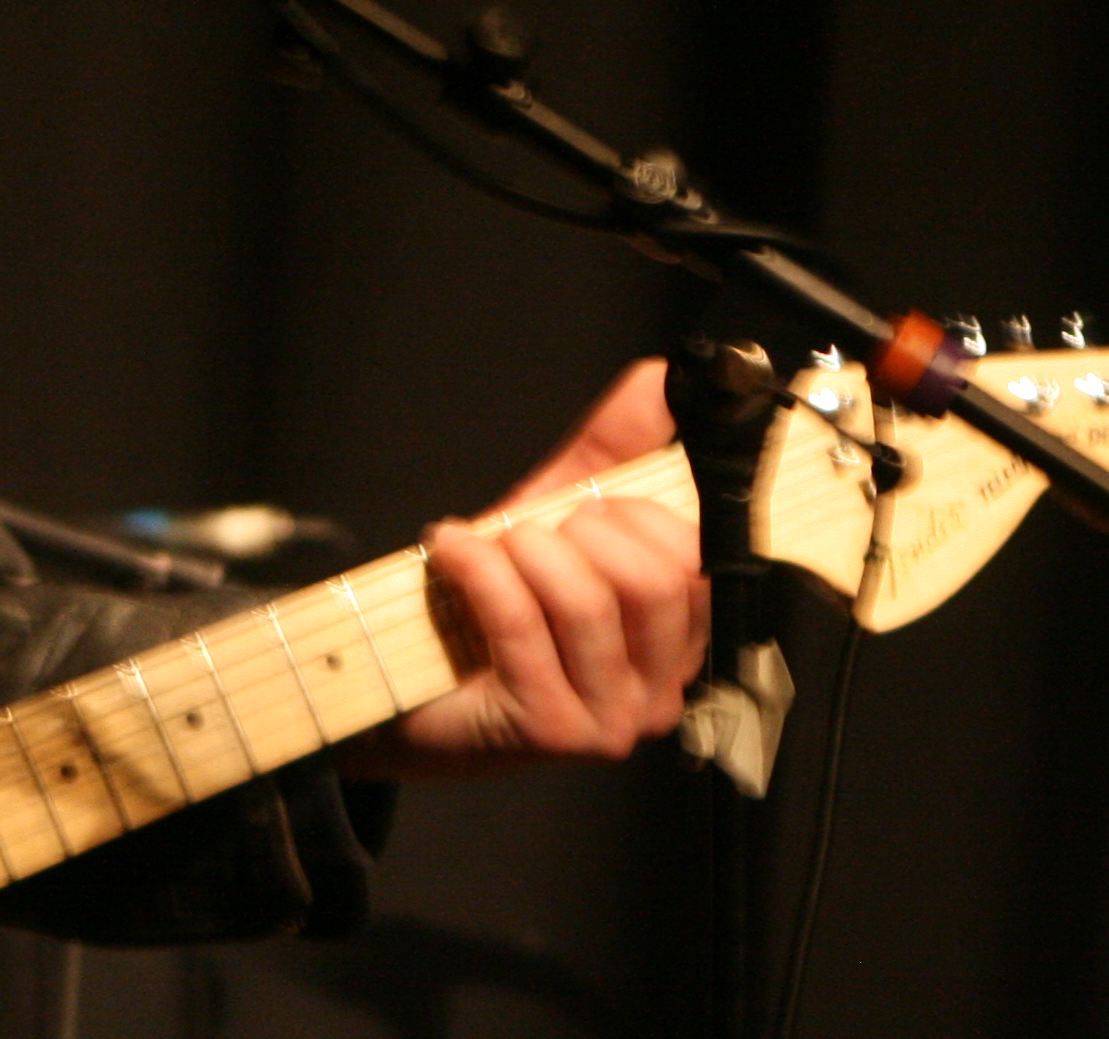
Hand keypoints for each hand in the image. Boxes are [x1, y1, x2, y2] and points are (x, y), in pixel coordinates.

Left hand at [336, 359, 707, 780]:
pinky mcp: (551, 731)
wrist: (410, 680)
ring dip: (522, 550)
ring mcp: (611, 722)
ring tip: (487, 546)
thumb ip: (613, 447)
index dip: (636, 513)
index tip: (583, 507)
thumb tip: (659, 377)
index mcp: (679, 640)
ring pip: (588, 600)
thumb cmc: (495, 601)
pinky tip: (448, 550)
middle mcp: (661, 691)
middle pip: (653, 580)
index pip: (698, 562)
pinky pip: (521, 621)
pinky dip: (475, 566)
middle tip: (529, 533)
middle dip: (578, 530)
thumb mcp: (557, 512)